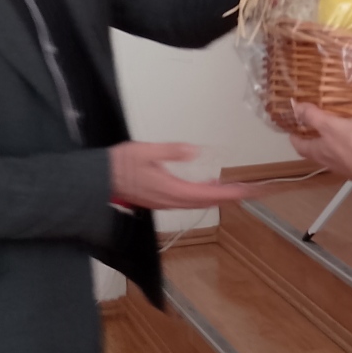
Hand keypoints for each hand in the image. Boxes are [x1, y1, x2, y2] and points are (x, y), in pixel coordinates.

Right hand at [109, 142, 256, 209]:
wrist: (96, 180)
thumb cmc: (118, 165)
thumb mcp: (145, 151)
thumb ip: (171, 152)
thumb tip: (194, 151)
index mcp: (170, 190)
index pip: (208, 195)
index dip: (230, 193)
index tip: (249, 191)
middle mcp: (170, 200)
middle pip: (208, 201)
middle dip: (232, 196)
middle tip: (255, 190)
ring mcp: (165, 201)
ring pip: (199, 202)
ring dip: (220, 196)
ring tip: (239, 189)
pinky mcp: (160, 199)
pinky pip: (188, 199)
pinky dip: (204, 195)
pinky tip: (210, 187)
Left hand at [287, 102, 351, 190]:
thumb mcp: (330, 126)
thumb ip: (313, 116)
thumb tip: (294, 108)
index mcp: (317, 152)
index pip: (298, 144)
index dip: (293, 134)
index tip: (293, 123)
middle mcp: (328, 159)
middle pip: (315, 148)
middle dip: (312, 135)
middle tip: (314, 118)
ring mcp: (345, 162)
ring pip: (333, 149)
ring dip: (332, 137)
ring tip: (336, 120)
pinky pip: (351, 149)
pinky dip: (350, 140)